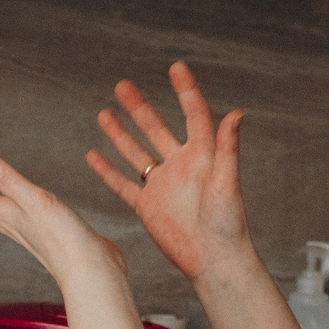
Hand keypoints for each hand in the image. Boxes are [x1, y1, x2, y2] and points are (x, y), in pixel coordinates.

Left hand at [0, 149, 125, 286]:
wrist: (93, 274)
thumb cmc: (65, 241)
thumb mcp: (33, 200)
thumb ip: (5, 178)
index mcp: (7, 216)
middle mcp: (15, 226)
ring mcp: (33, 233)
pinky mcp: (52, 238)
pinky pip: (23, 222)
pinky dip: (14, 214)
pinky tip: (23, 214)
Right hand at [85, 62, 255, 284]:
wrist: (214, 260)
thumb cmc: (228, 224)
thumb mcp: (227, 182)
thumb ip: (228, 148)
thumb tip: (236, 114)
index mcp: (202, 156)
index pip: (193, 115)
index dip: (185, 91)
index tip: (175, 68)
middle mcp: (180, 166)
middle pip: (155, 128)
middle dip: (139, 107)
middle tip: (122, 85)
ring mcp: (161, 185)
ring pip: (135, 152)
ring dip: (120, 133)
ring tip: (104, 112)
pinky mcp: (147, 206)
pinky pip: (122, 184)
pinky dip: (106, 170)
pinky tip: (92, 155)